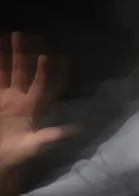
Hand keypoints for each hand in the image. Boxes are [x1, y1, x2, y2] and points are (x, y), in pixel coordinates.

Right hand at [0, 32, 69, 178]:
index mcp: (33, 108)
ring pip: (6, 71)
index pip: (41, 86)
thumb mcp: (33, 146)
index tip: (48, 57)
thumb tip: (75, 130)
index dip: (45, 73)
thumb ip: (50, 136)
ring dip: (6, 55)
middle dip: (23, 54)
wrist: (0, 161)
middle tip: (24, 34)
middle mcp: (20, 98)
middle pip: (22, 72)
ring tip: (8, 35)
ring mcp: (5, 98)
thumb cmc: (18, 155)